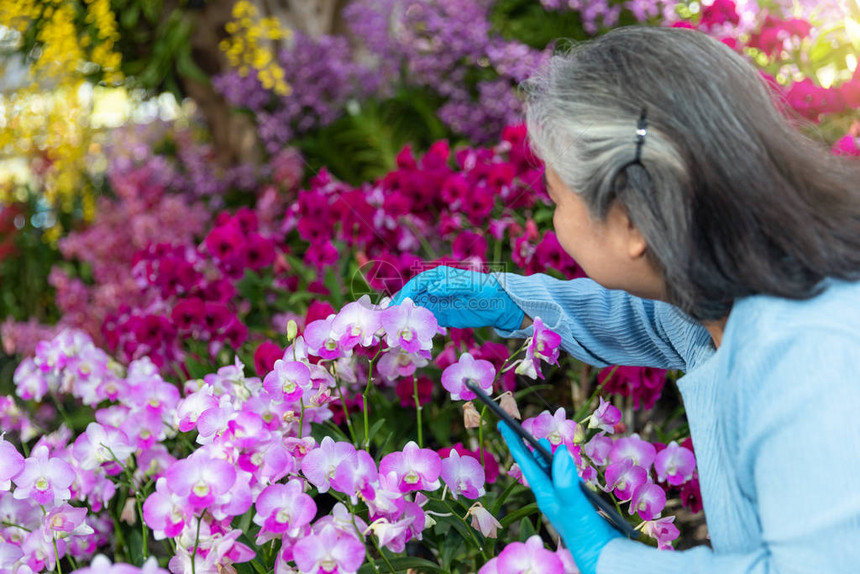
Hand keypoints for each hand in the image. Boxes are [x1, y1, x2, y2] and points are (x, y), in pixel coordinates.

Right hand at [390, 266, 524, 330]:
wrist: (499, 303)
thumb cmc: (485, 288)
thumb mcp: (469, 285)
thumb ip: (451, 285)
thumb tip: (433, 288)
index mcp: (438, 277)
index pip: (416, 285)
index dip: (404, 295)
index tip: (395, 305)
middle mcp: (434, 290)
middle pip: (411, 298)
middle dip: (399, 309)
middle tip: (387, 321)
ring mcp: (437, 304)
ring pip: (415, 311)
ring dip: (405, 320)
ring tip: (393, 331)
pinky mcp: (442, 317)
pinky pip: (425, 322)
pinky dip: (416, 328)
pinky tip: (408, 336)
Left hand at [499, 423, 620, 573]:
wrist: (601, 553)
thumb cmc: (585, 531)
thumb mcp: (573, 505)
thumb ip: (566, 480)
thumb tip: (559, 452)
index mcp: (543, 493)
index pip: (525, 462)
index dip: (514, 441)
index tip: (502, 423)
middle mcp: (549, 494)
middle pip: (533, 464)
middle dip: (525, 444)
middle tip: (516, 426)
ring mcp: (560, 497)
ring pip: (548, 470)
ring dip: (543, 453)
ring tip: (538, 439)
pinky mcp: (572, 500)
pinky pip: (561, 476)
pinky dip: (560, 464)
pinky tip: (563, 460)